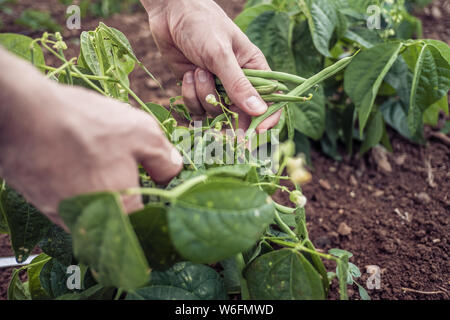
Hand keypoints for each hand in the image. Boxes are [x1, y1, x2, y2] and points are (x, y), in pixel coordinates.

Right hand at [0, 51, 181, 225]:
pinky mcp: (42, 204)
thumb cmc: (87, 124)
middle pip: (120, 218)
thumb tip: (174, 171)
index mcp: (123, 211)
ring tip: (100, 165)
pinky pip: (71, 204)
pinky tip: (79, 165)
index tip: (156, 186)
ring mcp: (64, 216)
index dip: (157, 204)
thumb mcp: (142, 133)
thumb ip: (164, 158)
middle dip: (129, 197)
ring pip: (94, 213)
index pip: (149, 220)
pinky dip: (79, 189)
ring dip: (103, 195)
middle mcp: (93, 223)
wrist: (25, 116)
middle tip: (127, 172)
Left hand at [142, 0, 281, 130]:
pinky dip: (190, 95)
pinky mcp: (197, 91)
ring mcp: (217, 88)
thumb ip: (239, 85)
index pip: (270, 101)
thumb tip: (259, 111)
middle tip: (221, 125)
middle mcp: (238, 83)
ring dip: (204, 96)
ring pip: (215, 112)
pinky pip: (196, 108)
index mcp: (255, 71)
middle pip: (242, 115)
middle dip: (229, 117)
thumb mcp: (222, 54)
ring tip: (198, 72)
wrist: (170, 12)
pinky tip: (187, 74)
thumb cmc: (203, 25)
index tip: (255, 133)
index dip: (266, 119)